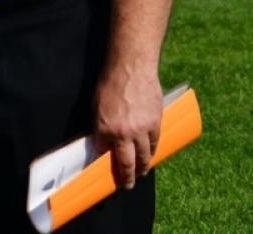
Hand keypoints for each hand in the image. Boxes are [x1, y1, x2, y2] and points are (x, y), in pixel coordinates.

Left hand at [93, 62, 162, 190]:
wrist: (131, 67)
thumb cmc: (110, 82)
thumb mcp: (96, 105)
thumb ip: (100, 125)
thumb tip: (103, 141)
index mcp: (105, 128)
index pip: (105, 153)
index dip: (106, 163)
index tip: (108, 172)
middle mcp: (124, 132)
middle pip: (127, 162)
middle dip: (128, 177)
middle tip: (128, 185)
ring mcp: (142, 129)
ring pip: (145, 156)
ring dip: (143, 167)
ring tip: (141, 172)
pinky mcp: (156, 122)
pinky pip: (155, 142)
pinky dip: (153, 150)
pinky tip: (151, 154)